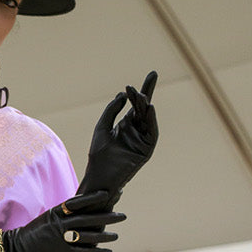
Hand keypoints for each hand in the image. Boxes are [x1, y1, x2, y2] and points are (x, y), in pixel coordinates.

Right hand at [3, 191, 122, 251]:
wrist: (15, 248)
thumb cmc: (30, 233)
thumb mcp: (45, 218)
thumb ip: (61, 214)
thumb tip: (76, 210)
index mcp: (56, 212)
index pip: (77, 202)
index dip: (93, 198)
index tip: (106, 193)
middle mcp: (59, 223)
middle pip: (87, 219)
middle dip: (106, 217)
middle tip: (122, 215)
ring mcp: (60, 237)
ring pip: (87, 235)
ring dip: (104, 235)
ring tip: (117, 234)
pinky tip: (108, 251)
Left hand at [78, 71, 158, 206]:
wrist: (99, 177)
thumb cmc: (98, 155)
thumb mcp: (102, 127)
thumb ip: (112, 110)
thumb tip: (123, 94)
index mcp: (126, 124)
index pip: (137, 104)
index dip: (143, 90)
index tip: (152, 74)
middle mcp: (136, 130)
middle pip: (144, 108)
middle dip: (146, 94)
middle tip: (146, 81)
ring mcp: (142, 140)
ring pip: (147, 119)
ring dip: (146, 107)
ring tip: (143, 96)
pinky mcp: (146, 150)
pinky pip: (151, 133)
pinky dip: (151, 121)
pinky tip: (149, 109)